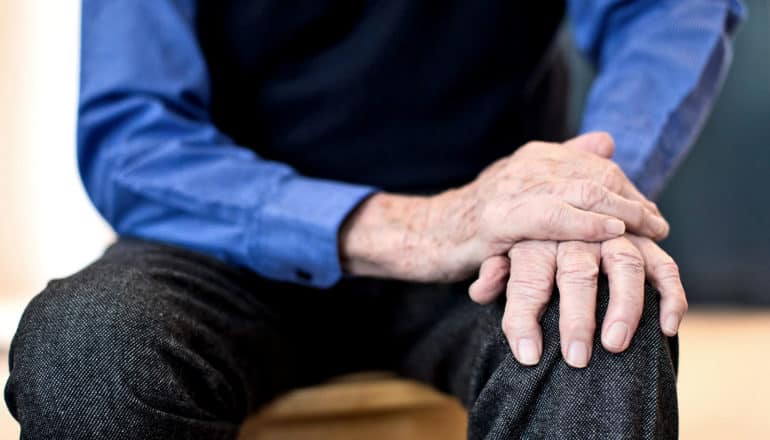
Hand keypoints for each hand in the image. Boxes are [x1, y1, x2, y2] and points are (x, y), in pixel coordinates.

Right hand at [340, 132, 667, 281]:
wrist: (425, 235)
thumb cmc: (476, 221)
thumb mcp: (522, 191)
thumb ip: (563, 165)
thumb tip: (607, 141)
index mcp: (534, 157)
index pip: (595, 166)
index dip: (628, 189)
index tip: (651, 214)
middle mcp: (526, 165)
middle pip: (594, 175)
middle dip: (632, 200)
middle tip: (658, 225)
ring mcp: (511, 189)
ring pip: (579, 191)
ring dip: (620, 211)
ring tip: (647, 229)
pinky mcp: (497, 218)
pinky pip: (551, 217)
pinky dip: (585, 224)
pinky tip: (611, 233)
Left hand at [468, 235, 686, 367]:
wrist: (558, 192)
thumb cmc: (523, 236)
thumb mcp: (498, 250)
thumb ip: (494, 271)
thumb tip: (481, 291)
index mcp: (535, 236)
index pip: (527, 276)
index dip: (524, 315)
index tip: (527, 354)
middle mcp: (575, 233)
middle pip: (577, 271)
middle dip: (577, 318)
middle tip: (576, 358)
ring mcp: (614, 233)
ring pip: (625, 263)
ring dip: (624, 306)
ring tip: (615, 346)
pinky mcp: (644, 241)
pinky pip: (664, 265)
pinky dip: (671, 294)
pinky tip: (669, 327)